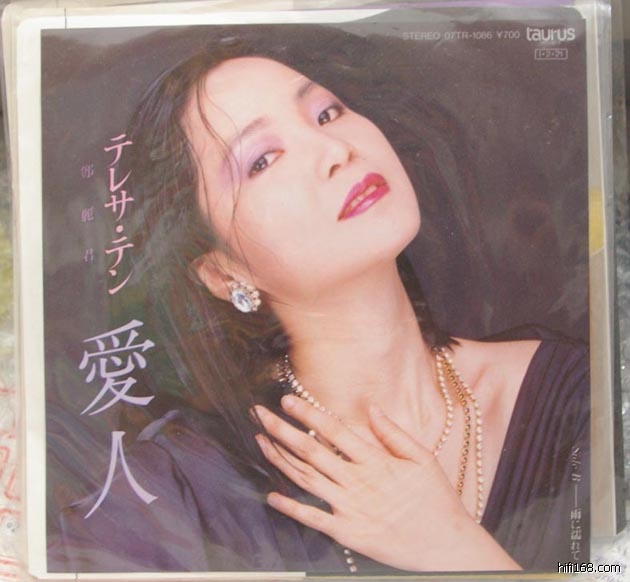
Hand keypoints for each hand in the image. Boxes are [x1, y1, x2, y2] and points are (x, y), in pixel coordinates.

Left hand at [254, 395, 518, 571]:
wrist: (446, 546)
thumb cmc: (435, 499)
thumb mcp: (422, 459)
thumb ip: (394, 433)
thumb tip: (371, 408)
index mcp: (376, 461)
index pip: (335, 430)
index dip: (308, 413)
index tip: (287, 399)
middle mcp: (358, 482)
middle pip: (311, 451)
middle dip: (282, 430)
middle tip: (259, 413)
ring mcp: (350, 509)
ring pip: (306, 480)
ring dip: (280, 459)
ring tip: (260, 441)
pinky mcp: (347, 534)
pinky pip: (313, 519)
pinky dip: (291, 508)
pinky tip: (271, 496)